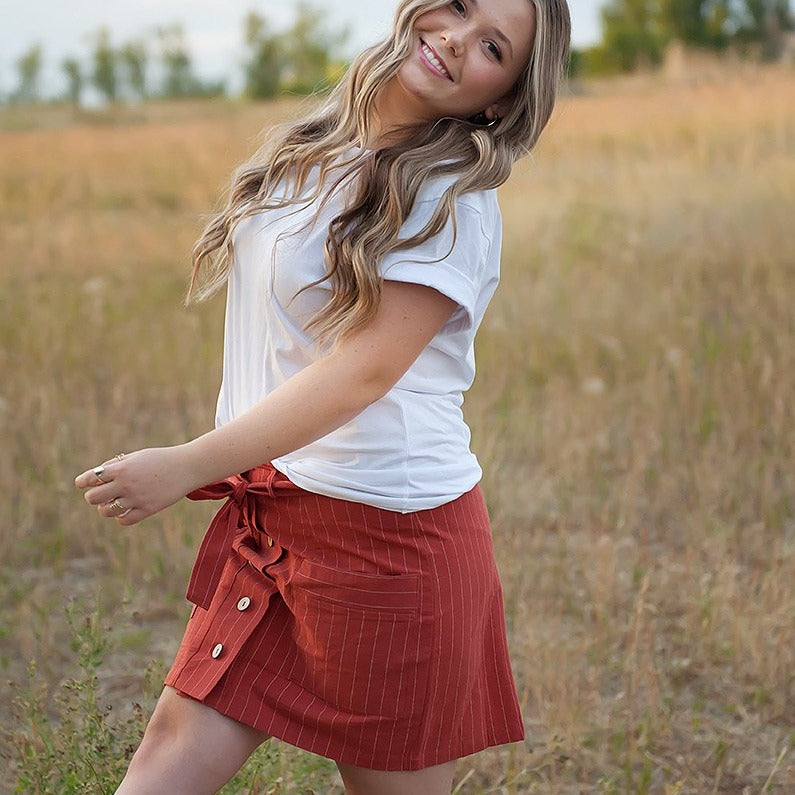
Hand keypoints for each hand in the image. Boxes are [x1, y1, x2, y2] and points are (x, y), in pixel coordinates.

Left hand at [74, 446, 196, 525]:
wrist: (187, 467)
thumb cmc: (160, 459)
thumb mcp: (137, 456)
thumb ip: (116, 465)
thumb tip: (97, 478)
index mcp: (122, 468)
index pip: (91, 478)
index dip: (82, 481)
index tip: (82, 483)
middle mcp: (126, 484)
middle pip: (93, 498)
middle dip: (94, 496)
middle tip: (102, 493)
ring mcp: (136, 498)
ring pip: (106, 511)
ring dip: (106, 508)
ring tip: (113, 503)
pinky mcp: (147, 509)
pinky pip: (123, 520)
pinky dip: (120, 517)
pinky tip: (125, 510)